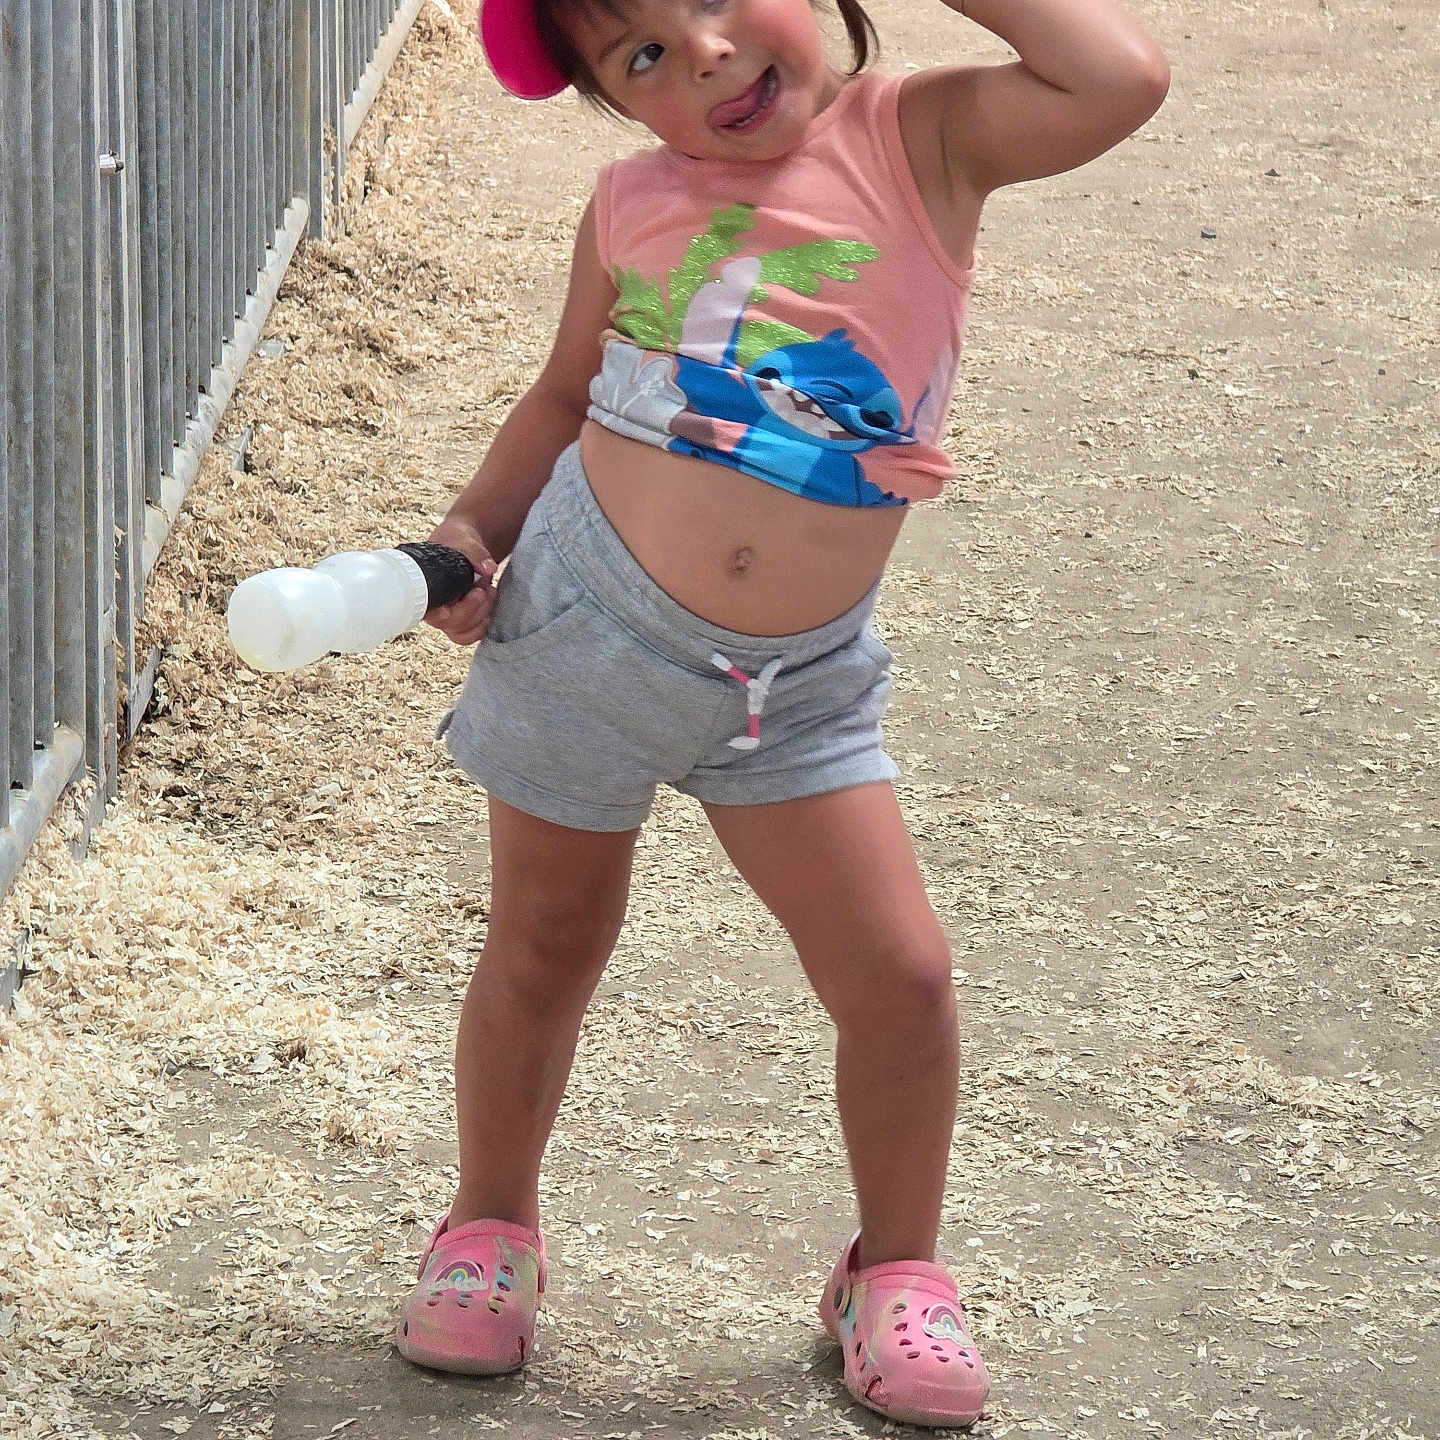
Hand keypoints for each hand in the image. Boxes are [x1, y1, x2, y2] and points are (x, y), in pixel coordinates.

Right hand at [424, 515, 498, 644]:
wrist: (464, 545)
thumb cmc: (456, 542)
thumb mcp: (464, 540)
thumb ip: (475, 553)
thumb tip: (488, 568)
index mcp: (424, 588)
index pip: (427, 610)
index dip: (438, 614)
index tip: (449, 607)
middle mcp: (434, 607)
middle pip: (449, 623)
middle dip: (472, 607)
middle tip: (484, 587)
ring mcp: (449, 616)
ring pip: (462, 632)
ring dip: (481, 615)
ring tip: (490, 591)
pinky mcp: (463, 620)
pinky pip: (471, 634)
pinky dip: (484, 625)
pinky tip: (491, 604)